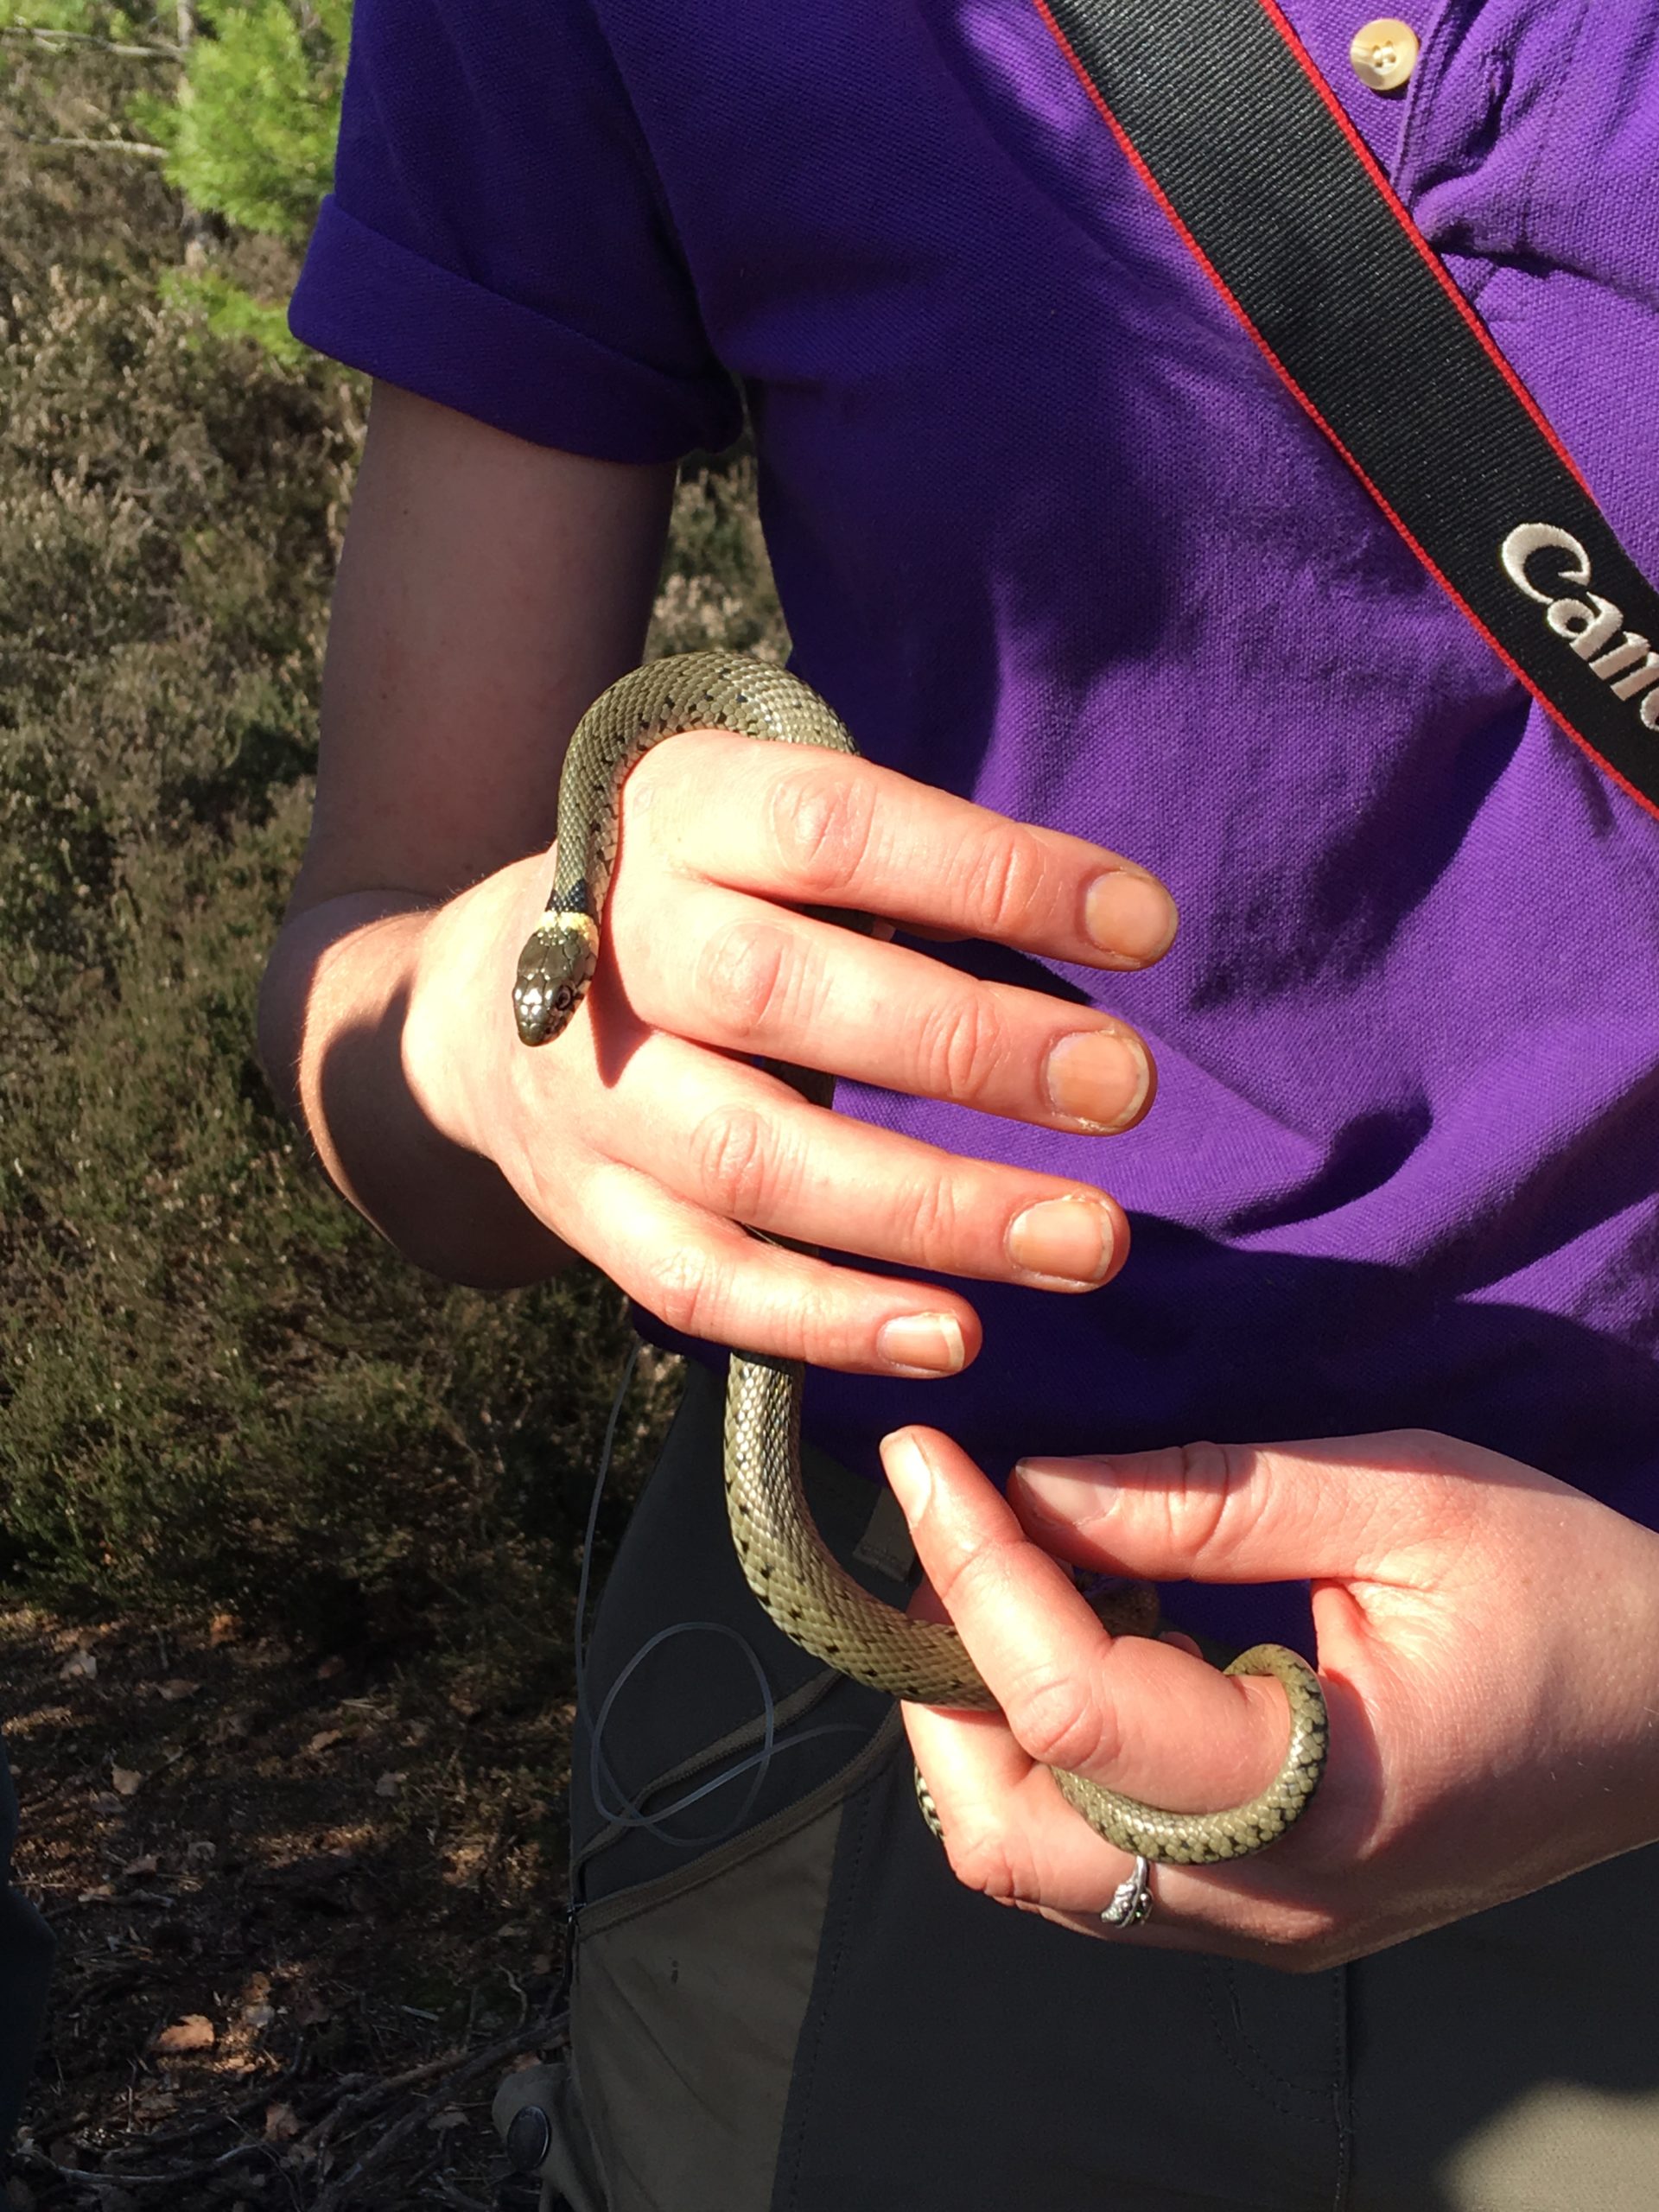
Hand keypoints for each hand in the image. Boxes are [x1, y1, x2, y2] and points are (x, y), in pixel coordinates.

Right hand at [423, 730, 1176, 1371]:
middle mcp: (616, 947)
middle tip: (1126, 1088)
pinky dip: (829, 1320)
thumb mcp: (756, 820)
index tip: (1144, 928)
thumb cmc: (690, 896)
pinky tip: (953, 1338)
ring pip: (754, 1161)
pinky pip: (701, 1282)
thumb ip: (890, 863)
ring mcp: (590, 1092)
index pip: (838, 830)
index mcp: (676, 813)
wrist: (471, 1000)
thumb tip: (1103, 933)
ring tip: (1084, 1242)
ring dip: (931, 1210)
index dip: (993, 876)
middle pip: (781, 997)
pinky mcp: (583, 1208)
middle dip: (970, 1048)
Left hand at [879, 1422, 1658, 1968]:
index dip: (973, 1569)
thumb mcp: (1409, 1499)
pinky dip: (1039, 1755)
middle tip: (953, 1535)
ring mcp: (1264, 1926)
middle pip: (1009, 1836)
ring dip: (975, 1724)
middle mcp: (1274, 1900)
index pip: (1072, 1707)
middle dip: (938, 1678)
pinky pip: (1091, 1862)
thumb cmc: (1570, 1590)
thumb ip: (1211, 1494)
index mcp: (1325, 1799)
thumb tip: (1032, 1481)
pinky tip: (1076, 1640)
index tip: (922, 1456)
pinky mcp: (1260, 1913)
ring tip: (1003, 1582)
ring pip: (1032, 1866)